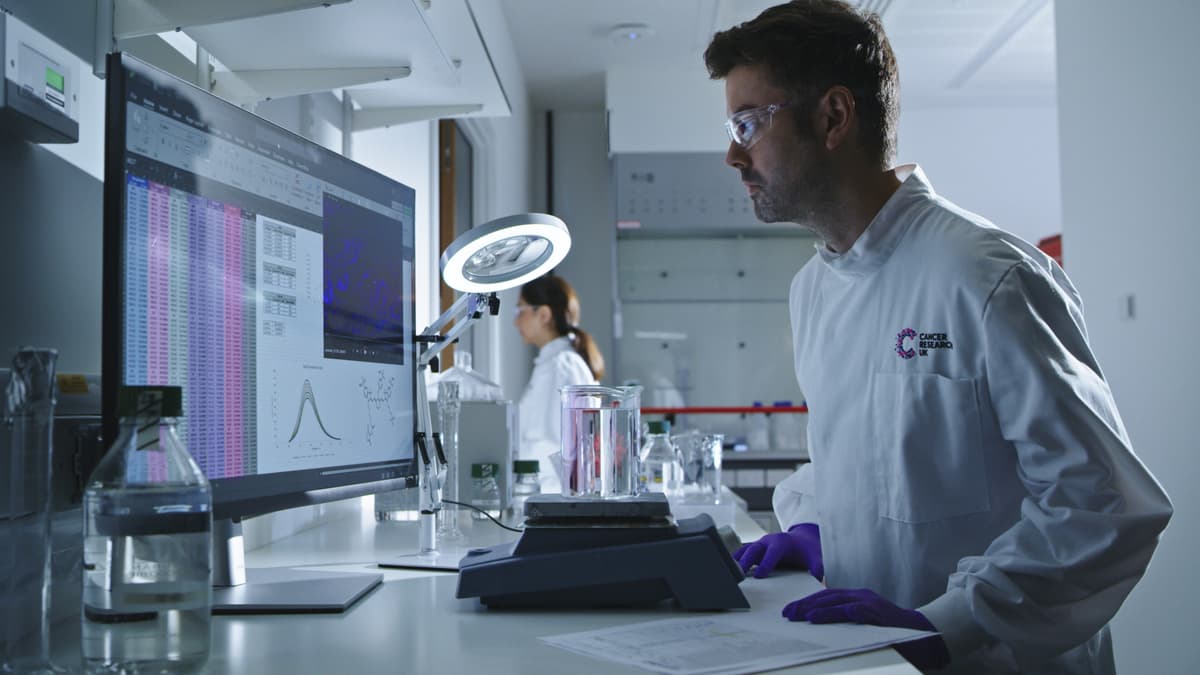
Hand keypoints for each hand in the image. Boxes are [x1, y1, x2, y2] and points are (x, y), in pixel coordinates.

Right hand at [732, 523, 822, 579]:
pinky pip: (742, 553)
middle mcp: (768, 541)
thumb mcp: (815, 556)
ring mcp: (759, 544)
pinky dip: (735, 560)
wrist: (801, 540)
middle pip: (754, 549)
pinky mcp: (755, 549)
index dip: (766, 563)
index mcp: (781, 542)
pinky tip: (728, 571)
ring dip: (737, 561)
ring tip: (729, 574)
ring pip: (745, 550)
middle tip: (739, 574)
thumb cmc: (807, 550)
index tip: (760, 575)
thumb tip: (820, 576)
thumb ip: (818, 566)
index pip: (772, 552)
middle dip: (746, 561)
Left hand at [782, 588, 949, 669]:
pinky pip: (850, 611)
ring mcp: (869, 603)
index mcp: (858, 598)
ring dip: (812, 608)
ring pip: (835, 600)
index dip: (808, 602)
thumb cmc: (893, 633)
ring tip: (795, 615)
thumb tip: (822, 626)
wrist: (925, 636)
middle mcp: (861, 596)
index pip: (827, 596)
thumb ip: (848, 622)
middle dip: (804, 604)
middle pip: (826, 596)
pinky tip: (816, 617)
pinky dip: (831, 613)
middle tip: (786, 613)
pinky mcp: (876, 613)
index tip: (791, 610)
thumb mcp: (866, 625)